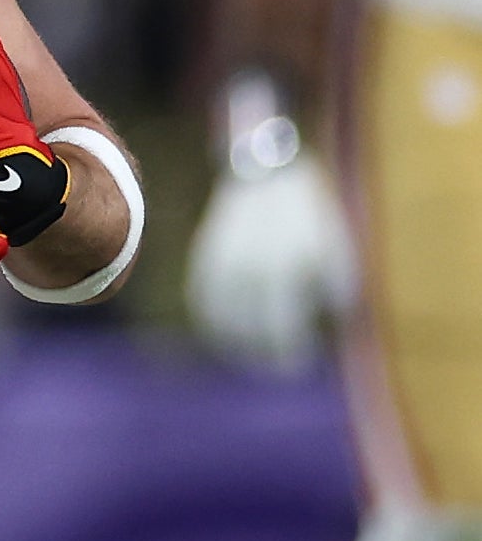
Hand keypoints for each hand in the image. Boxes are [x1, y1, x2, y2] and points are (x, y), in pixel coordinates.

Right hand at [186, 153, 355, 369]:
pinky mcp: (204, 259)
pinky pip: (203, 303)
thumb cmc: (308, 212)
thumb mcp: (334, 240)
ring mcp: (221, 264)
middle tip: (277, 368)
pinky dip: (212, 323)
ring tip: (252, 356)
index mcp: (283, 264)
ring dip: (236, 345)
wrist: (263, 172)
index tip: (298, 363)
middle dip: (264, 354)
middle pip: (249, 329)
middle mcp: (247, 268)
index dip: (289, 349)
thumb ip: (337, 279)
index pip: (280, 324)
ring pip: (221, 320)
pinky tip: (227, 334)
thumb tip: (334, 315)